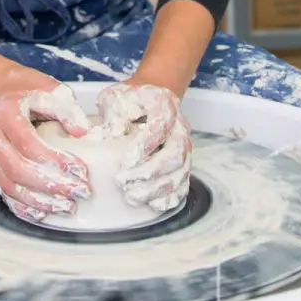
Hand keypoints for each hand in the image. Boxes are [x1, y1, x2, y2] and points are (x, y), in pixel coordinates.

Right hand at [0, 83, 91, 222]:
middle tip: (79, 192)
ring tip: (66, 207)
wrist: (1, 92)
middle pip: (17, 170)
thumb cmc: (29, 91)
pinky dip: (23, 207)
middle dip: (50, 186)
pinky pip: (5, 193)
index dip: (55, 160)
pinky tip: (43, 214)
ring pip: (9, 186)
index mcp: (7, 114)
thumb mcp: (52, 90)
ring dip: (38, 201)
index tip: (81, 170)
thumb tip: (83, 132)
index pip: (29, 144)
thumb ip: (67, 109)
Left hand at [96, 82, 191, 213]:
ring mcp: (185, 145)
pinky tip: (154, 204)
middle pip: (175, 153)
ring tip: (132, 196)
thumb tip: (115, 133)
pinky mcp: (183, 161)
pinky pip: (184, 182)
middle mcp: (180, 126)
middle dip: (150, 172)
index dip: (146, 144)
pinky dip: (172, 196)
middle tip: (123, 182)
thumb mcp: (117, 97)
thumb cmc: (131, 99)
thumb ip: (115, 113)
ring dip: (157, 188)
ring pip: (180, 171)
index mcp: (164, 105)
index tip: (126, 160)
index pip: (161, 126)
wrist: (152, 96)